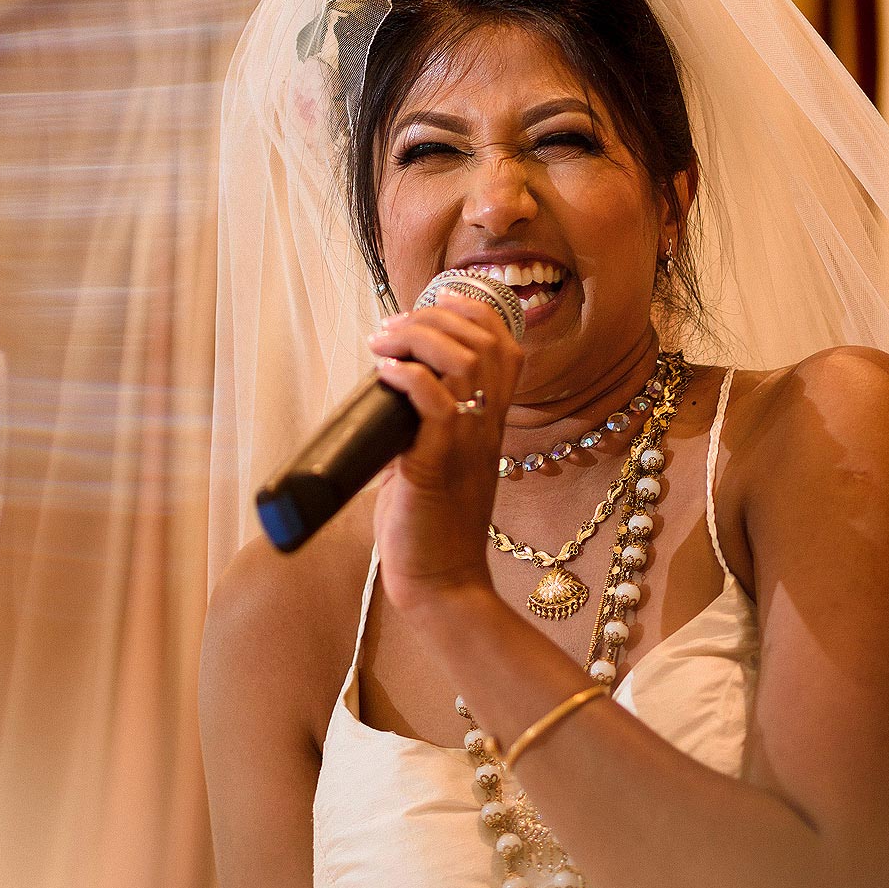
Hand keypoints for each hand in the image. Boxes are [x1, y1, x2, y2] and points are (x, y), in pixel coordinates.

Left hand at [363, 292, 522, 616]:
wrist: (440, 583)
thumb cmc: (430, 528)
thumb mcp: (434, 463)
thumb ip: (423, 431)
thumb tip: (386, 400)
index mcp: (489, 424)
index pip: (505, 347)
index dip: (475, 313)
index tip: (436, 303)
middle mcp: (486, 427)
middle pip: (483, 342)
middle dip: (434, 317)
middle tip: (392, 327)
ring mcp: (467, 445)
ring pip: (463, 363)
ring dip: (418, 339)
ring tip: (383, 341)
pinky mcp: (437, 467)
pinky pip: (435, 406)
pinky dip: (410, 378)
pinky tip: (386, 371)